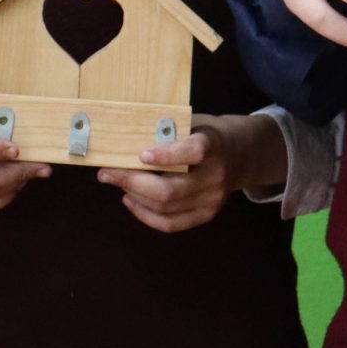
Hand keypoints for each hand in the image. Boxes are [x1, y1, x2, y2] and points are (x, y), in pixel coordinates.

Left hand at [99, 112, 283, 234]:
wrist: (239, 155)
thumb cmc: (204, 134)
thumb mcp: (193, 123)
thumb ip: (167, 132)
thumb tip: (123, 141)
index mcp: (214, 146)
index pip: (194, 152)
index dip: (167, 155)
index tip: (141, 154)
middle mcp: (216, 177)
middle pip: (170, 190)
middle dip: (132, 182)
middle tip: (106, 173)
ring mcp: (212, 200)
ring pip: (165, 208)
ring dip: (134, 196)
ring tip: (115, 182)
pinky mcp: (205, 215)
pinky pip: (169, 224)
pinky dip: (144, 214)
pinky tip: (130, 200)